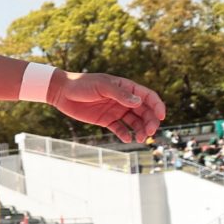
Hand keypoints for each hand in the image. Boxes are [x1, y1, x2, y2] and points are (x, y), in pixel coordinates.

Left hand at [50, 72, 164, 143]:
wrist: (62, 92)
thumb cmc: (83, 84)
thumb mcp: (102, 86)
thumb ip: (120, 94)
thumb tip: (139, 102)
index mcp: (127, 88)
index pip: (148, 97)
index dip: (157, 106)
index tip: (161, 117)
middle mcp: (124, 100)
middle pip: (144, 112)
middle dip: (150, 122)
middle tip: (150, 132)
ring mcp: (116, 110)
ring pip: (134, 122)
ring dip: (140, 130)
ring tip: (140, 139)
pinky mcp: (106, 120)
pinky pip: (120, 128)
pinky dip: (125, 134)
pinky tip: (127, 139)